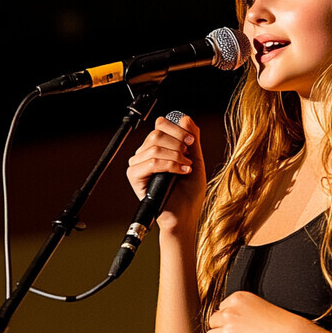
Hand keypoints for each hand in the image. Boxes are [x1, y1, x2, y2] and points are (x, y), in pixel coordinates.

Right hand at [126, 112, 205, 233]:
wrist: (185, 215)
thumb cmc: (190, 192)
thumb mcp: (196, 160)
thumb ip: (192, 139)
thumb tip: (185, 117)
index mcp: (158, 147)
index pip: (160, 125)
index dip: (176, 129)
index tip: (191, 141)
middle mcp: (145, 154)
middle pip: (156, 134)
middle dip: (177, 144)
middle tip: (188, 158)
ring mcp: (139, 165)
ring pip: (154, 147)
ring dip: (176, 156)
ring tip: (187, 168)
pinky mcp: (135, 177)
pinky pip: (150, 163)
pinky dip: (170, 165)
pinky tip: (182, 172)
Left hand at [204, 291, 300, 332]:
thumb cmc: (280, 322)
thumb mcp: (258, 305)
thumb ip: (243, 309)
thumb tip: (229, 322)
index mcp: (237, 299)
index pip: (221, 308)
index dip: (227, 318)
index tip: (235, 325)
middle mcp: (230, 313)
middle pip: (212, 322)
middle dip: (220, 329)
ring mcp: (229, 331)